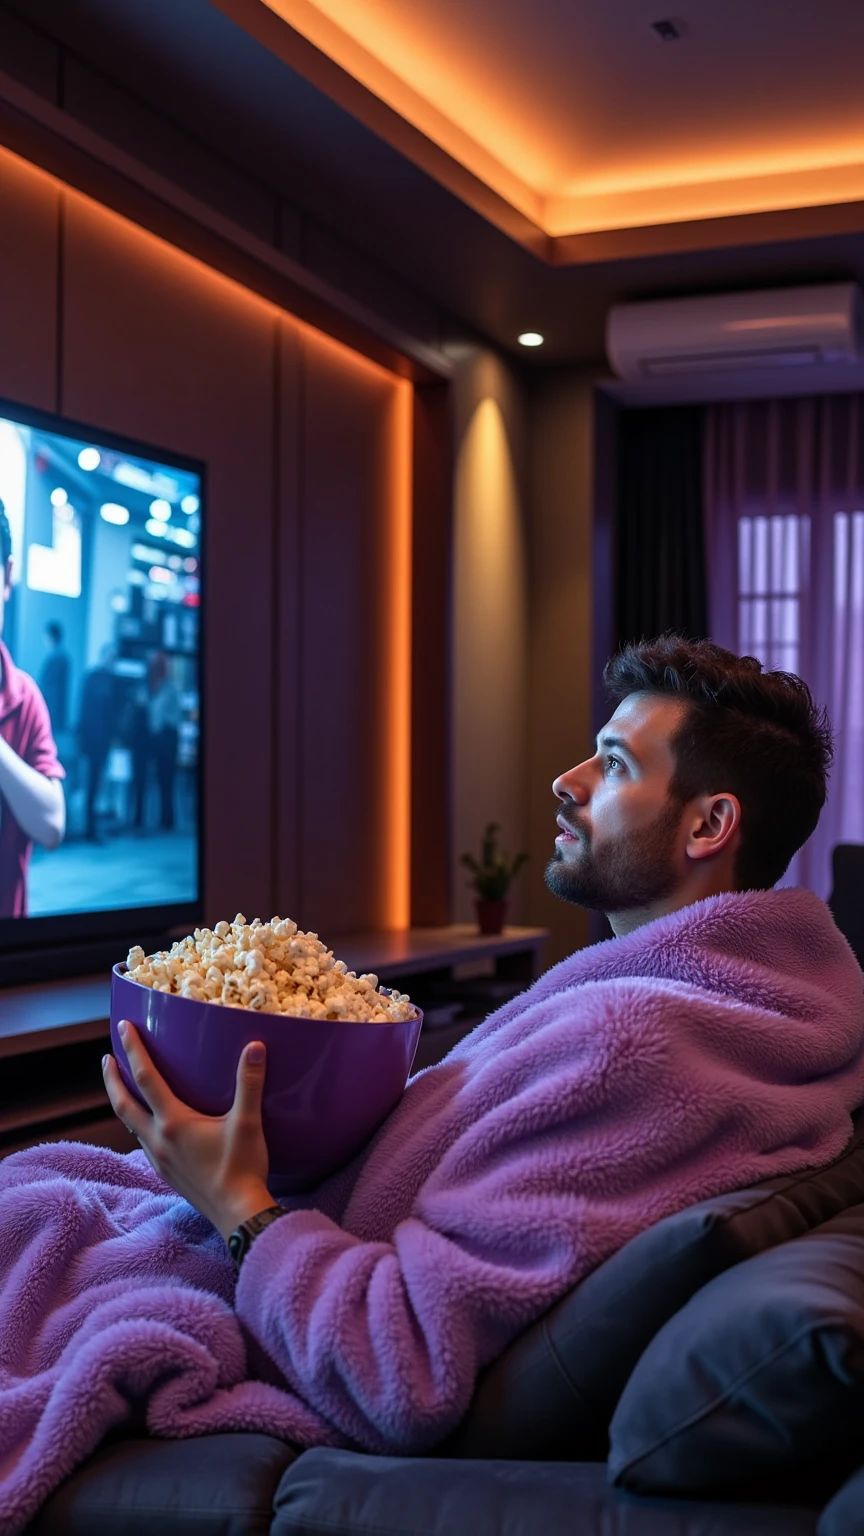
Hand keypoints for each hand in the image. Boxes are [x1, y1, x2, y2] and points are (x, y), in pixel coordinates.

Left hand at [102, 1021, 273, 1242]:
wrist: (237, 1214)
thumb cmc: (242, 1167)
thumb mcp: (247, 1122)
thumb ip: (249, 1082)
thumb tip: (255, 1046)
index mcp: (174, 1122)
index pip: (146, 1078)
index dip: (135, 1050)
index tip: (124, 1028)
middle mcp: (159, 1140)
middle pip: (123, 1104)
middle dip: (113, 1080)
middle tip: (107, 1058)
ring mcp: (159, 1159)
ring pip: (130, 1125)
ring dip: (123, 1103)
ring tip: (124, 1089)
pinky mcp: (166, 1173)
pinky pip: (143, 1143)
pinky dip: (138, 1125)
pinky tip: (149, 1126)